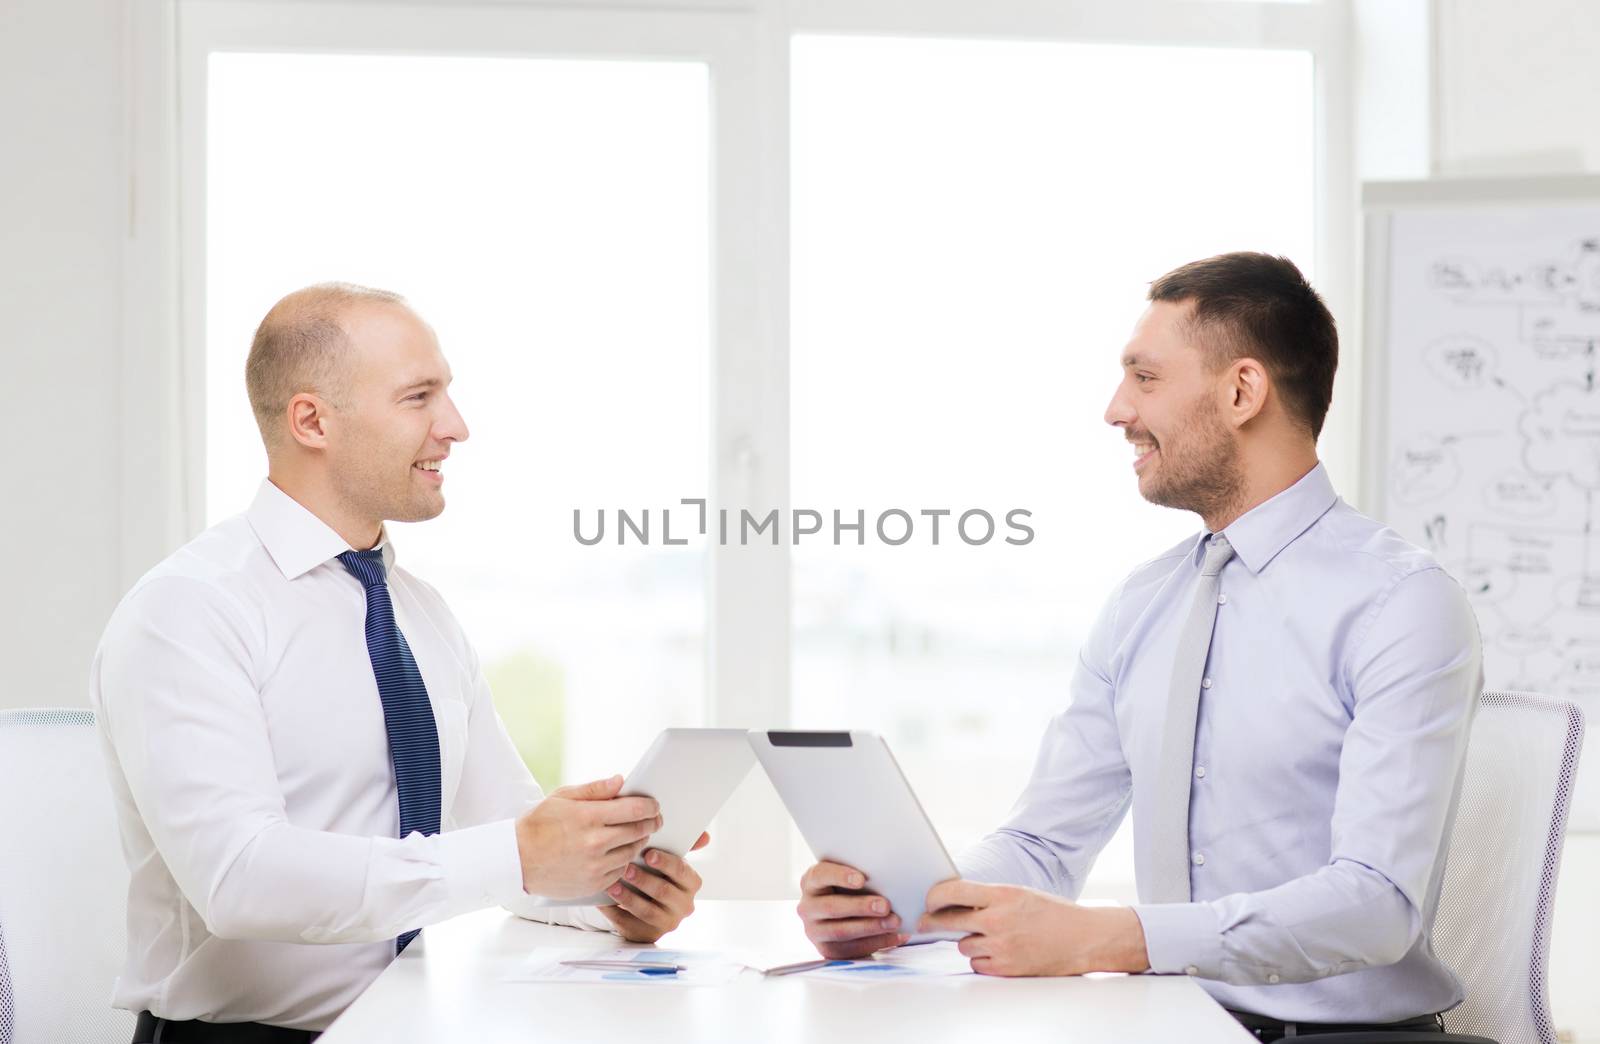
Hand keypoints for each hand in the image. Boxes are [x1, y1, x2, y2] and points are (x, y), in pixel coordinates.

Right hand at [515, 775, 661, 899]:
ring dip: (639, 842)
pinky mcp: (593, 884)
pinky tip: (621, 853)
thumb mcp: (562, 797)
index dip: (650, 806)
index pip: (634, 809)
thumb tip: (621, 780)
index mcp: (588, 816)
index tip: (655, 805)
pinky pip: (620, 872)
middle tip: (655, 819)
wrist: (516, 859)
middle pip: (638, 831)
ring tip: (638, 834)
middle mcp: (594, 842)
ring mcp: (595, 866)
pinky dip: (624, 861)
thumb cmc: (538, 824)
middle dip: (651, 823)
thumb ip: (595, 789)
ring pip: (632, 852)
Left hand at [598, 832, 711, 942]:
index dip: (665, 862)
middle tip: (627, 868)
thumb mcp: (670, 861)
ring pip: (648, 911)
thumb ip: (685, 845)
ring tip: (612, 885)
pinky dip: (615, 912)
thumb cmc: (658, 875)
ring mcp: (667, 922)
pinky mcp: (648, 934)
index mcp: (692, 884)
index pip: (682, 871)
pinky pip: (630, 925)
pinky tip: (603, 901)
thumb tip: (705, 837)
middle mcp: (684, 906)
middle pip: (664, 892)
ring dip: (629, 897)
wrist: (646, 904)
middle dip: (644, 879)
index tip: (648, 854)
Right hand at [796, 861, 909, 958]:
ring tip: (893, 922)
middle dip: (860, 907)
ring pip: (841, 931)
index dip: (840, 876)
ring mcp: (814, 930)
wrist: (841, 916)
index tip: (862, 879)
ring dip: (870, 927)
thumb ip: (859, 876)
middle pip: (832, 907)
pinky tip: (893, 936)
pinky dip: (875, 942)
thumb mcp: (848, 878)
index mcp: (811, 881)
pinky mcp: (827, 950)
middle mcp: (808, 907)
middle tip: (885, 905)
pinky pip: (851, 949)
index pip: (820, 875)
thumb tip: (888, 876)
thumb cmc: (848, 889)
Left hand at [918, 880, 1149, 976]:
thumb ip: (988, 898)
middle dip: (934, 922)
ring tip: (991, 937)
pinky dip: (982, 960)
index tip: (928, 900)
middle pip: (947, 922)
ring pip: (962, 946)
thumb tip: (952, 901)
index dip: (933, 896)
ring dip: (969, 942)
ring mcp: (1001, 946)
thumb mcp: (1019, 894)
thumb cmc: (1052, 913)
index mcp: (1002, 894)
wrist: (1084, 938)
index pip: (952, 891)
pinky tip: (998, 952)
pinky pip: (976, 965)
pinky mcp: (1005, 968)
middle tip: (925, 922)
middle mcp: (998, 920)